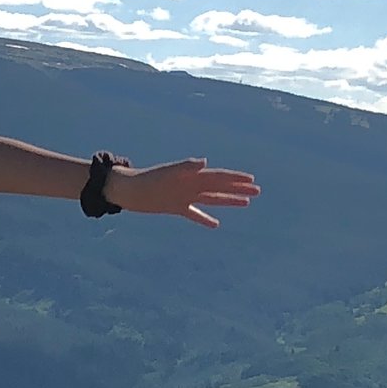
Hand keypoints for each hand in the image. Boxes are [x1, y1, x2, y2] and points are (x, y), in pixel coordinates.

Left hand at [110, 158, 260, 228]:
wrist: (129, 190)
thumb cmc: (147, 179)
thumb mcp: (167, 173)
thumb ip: (185, 166)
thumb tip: (204, 162)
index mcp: (192, 176)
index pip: (218, 177)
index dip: (235, 179)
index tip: (251, 180)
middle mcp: (191, 185)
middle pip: (220, 187)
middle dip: (238, 189)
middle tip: (257, 191)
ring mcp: (185, 197)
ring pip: (212, 199)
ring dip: (228, 201)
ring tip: (246, 203)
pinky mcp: (175, 207)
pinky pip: (194, 214)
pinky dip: (205, 218)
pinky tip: (216, 225)